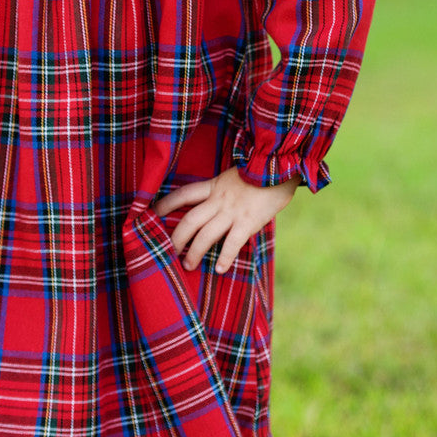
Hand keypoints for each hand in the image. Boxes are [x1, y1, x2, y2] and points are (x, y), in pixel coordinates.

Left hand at [152, 167, 298, 274]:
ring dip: (195, 253)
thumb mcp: (236, 176)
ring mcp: (233, 211)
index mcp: (215, 185)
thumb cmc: (263, 172)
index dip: (166, 204)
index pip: (183, 194)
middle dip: (176, 238)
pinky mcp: (248, 221)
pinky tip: (220, 270)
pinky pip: (232, 243)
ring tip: (188, 265)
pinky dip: (225, 258)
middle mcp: (219, 199)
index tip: (153, 213)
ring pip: (205, 235)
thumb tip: (214, 205)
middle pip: (189, 220)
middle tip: (168, 251)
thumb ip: (223, 190)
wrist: (283, 166)